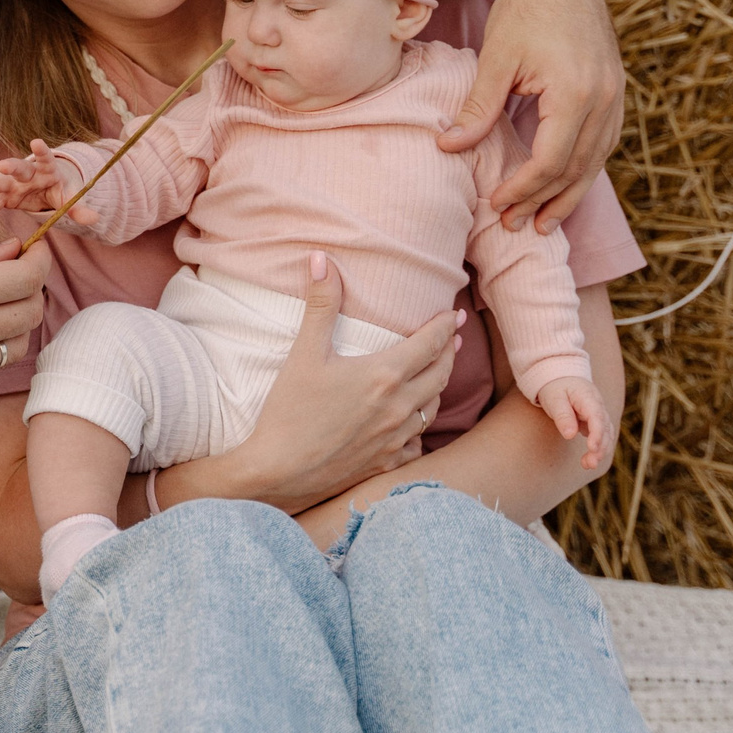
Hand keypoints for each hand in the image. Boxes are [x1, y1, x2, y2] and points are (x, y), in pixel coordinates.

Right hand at [0, 140, 94, 230]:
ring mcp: (12, 183)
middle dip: (9, 166)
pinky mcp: (3, 197)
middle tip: (1, 166)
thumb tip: (94, 219)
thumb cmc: (58, 189)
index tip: (36, 142)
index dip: (41, 150)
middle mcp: (26, 173)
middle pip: (16, 166)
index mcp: (46, 168)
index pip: (45, 157)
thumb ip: (78, 208)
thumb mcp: (69, 197)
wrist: (46, 190)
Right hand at [216, 252, 460, 512]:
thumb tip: (322, 260)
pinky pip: (417, 443)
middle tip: (453, 338)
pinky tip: (415, 423)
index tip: (455, 315)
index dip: (446, 327)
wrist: (278, 472)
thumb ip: (320, 305)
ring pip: (433, 408)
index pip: (430, 344)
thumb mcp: (304, 353)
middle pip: (441, 374)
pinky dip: (421, 427)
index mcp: (385, 375)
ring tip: (438, 373)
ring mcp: (396, 439)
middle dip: (450, 353)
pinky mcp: (386, 463)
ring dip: (439, 387)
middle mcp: (400, 407)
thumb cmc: (289, 412)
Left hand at [439, 0, 624, 232]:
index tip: (496, 204)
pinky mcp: (615, 91)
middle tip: (513, 225)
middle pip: (575, 169)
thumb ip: (477, 108)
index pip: (550, 161)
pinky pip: (603, 143)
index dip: (522, 188)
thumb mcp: (495, 59)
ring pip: (595, 161)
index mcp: (575, 92)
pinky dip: (583, 169)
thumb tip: (447, 147)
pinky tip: (564, 185)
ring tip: (542, 222)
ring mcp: (616, 95)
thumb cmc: (524, 10)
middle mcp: (604, 98)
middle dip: (543, 201)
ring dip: (568, 194)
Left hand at [532, 375, 610, 470]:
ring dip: (600, 451)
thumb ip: (562, 415)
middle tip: (589, 464)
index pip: (598, 417)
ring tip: (587, 465)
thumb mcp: (554, 398)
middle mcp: (598, 406)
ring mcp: (599, 414)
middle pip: (606, 428)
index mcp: (589, 397)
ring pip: (606, 435)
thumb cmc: (555, 386)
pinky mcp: (595, 422)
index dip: (597, 433)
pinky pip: (601, 436)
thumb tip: (570, 435)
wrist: (560, 376)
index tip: (592, 448)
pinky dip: (597, 448)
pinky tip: (588, 460)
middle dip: (600, 447)